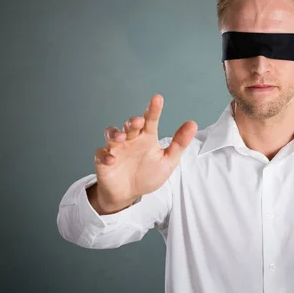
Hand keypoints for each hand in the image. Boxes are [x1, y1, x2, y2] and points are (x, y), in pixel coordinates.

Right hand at [92, 94, 196, 213]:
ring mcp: (116, 149)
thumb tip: (192, 124)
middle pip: (130, 126)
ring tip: (122, 137)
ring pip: (112, 134)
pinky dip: (105, 155)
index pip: (150, 120)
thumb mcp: (168, 160)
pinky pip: (101, 154)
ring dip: (115, 133)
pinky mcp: (104, 161)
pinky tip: (112, 159)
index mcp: (146, 138)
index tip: (157, 99)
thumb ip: (179, 143)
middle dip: (133, 122)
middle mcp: (131, 140)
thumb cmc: (148, 174)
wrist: (129, 194)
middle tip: (139, 121)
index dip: (153, 109)